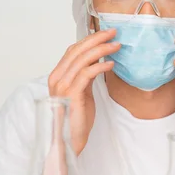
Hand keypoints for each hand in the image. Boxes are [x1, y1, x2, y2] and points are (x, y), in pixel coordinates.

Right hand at [48, 29, 119, 154]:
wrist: (68, 141)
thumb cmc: (76, 120)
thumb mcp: (82, 93)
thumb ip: (85, 77)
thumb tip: (97, 62)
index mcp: (57, 76)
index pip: (73, 50)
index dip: (89, 39)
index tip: (105, 34)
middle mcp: (57, 78)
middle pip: (78, 50)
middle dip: (97, 38)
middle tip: (113, 32)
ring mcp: (63, 85)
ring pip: (83, 59)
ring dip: (101, 49)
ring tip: (116, 45)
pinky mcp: (72, 94)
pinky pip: (87, 73)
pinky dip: (100, 66)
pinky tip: (111, 64)